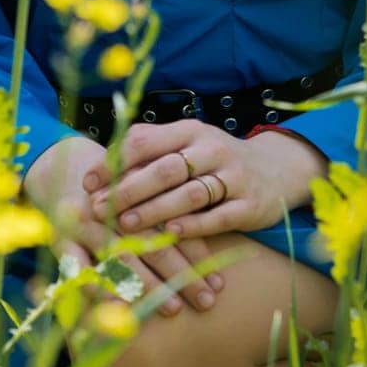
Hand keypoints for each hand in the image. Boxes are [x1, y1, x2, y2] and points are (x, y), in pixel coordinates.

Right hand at [23, 135, 225, 317]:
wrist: (58, 169)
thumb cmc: (111, 187)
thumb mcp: (140, 191)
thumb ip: (169, 216)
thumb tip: (210, 256)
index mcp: (136, 192)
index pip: (171, 225)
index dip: (196, 254)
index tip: (219, 282)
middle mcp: (112, 206)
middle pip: (151, 243)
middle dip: (181, 275)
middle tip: (206, 301)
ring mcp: (84, 223)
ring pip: (120, 255)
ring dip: (148, 284)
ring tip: (175, 308)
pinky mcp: (60, 240)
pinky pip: (77, 267)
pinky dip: (96, 285)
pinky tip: (118, 304)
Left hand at [82, 121, 328, 238]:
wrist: (278, 169)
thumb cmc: (216, 160)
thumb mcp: (188, 145)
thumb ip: (152, 152)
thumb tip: (101, 166)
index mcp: (189, 131)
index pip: (144, 140)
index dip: (113, 161)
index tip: (87, 182)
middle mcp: (211, 149)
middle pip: (164, 168)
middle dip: (128, 189)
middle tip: (99, 208)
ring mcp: (233, 177)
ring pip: (189, 193)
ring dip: (154, 210)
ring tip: (125, 224)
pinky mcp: (249, 205)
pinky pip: (217, 217)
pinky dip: (192, 226)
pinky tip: (169, 235)